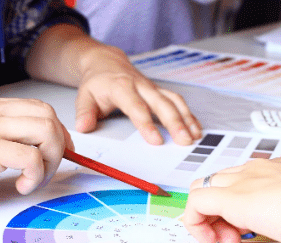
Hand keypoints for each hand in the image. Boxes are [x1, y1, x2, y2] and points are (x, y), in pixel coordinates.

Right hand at [0, 96, 72, 217]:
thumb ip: (2, 137)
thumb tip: (41, 147)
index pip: (38, 108)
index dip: (56, 133)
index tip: (56, 155)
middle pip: (47, 116)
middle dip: (58, 146)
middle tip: (48, 170)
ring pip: (46, 132)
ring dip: (50, 161)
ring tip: (33, 180)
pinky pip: (32, 157)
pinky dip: (35, 175)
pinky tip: (21, 187)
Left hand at [74, 43, 201, 145]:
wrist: (106, 62)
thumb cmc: (97, 82)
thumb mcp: (84, 95)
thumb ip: (84, 112)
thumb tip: (84, 127)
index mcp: (121, 87)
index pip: (136, 107)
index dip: (147, 124)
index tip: (156, 141)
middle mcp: (140, 86)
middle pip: (162, 104)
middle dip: (175, 123)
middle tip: (184, 141)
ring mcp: (152, 88)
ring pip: (173, 101)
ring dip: (186, 118)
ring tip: (194, 137)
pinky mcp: (160, 91)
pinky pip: (177, 101)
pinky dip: (188, 114)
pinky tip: (196, 128)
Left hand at [182, 158, 280, 242]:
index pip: (244, 180)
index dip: (239, 207)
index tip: (251, 230)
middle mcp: (259, 168)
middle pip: (219, 182)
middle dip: (220, 213)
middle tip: (236, 237)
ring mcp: (246, 180)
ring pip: (204, 188)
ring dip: (209, 219)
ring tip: (230, 241)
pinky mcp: (235, 198)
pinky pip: (196, 203)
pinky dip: (195, 224)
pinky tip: (212, 242)